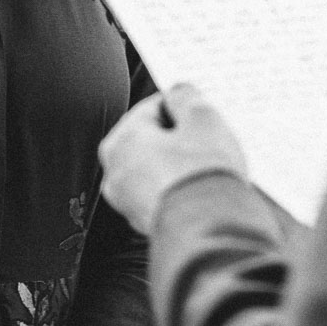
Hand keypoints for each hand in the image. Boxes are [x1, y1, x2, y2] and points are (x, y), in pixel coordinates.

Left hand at [98, 83, 248, 231]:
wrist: (211, 233)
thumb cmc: (203, 172)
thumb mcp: (202, 118)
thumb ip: (186, 96)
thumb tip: (178, 92)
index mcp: (120, 141)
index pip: (152, 108)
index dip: (182, 108)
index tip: (202, 114)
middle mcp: (115, 173)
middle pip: (152, 141)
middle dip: (179, 138)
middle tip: (209, 140)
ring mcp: (128, 204)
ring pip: (158, 170)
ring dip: (180, 165)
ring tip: (210, 167)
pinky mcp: (146, 226)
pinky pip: (164, 196)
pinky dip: (180, 190)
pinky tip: (204, 190)